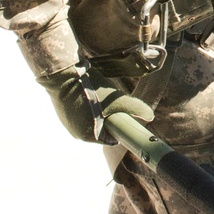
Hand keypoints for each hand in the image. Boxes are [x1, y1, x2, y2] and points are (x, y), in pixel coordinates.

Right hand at [37, 64, 155, 141]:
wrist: (63, 74)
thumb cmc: (90, 89)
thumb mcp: (116, 99)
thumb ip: (135, 108)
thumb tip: (151, 116)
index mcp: (88, 136)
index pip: (111, 139)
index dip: (121, 128)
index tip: (124, 115)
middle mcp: (76, 133)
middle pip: (101, 130)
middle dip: (109, 119)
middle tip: (113, 103)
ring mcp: (67, 123)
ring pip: (91, 121)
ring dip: (98, 112)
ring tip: (101, 97)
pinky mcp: (62, 112)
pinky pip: (80, 113)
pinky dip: (87, 107)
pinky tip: (90, 94)